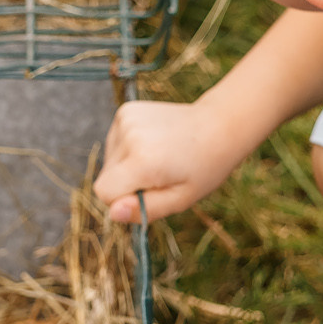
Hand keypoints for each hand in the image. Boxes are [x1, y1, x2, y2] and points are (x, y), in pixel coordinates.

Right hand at [94, 99, 249, 222]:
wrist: (219, 125)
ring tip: (160, 157)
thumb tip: (113, 213)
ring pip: (110, 160)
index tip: (149, 193)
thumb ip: (144, 210)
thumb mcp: (180, 199)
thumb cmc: (204, 168)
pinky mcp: (126, 110)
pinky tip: (153, 144)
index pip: (104, 191)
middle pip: (106, 176)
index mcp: (142, 161)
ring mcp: (126, 119)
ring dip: (128, 165)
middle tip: (161, 175)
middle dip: (127, 183)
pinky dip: (129, 149)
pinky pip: (115, 143)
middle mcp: (129, 136)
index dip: (123, 199)